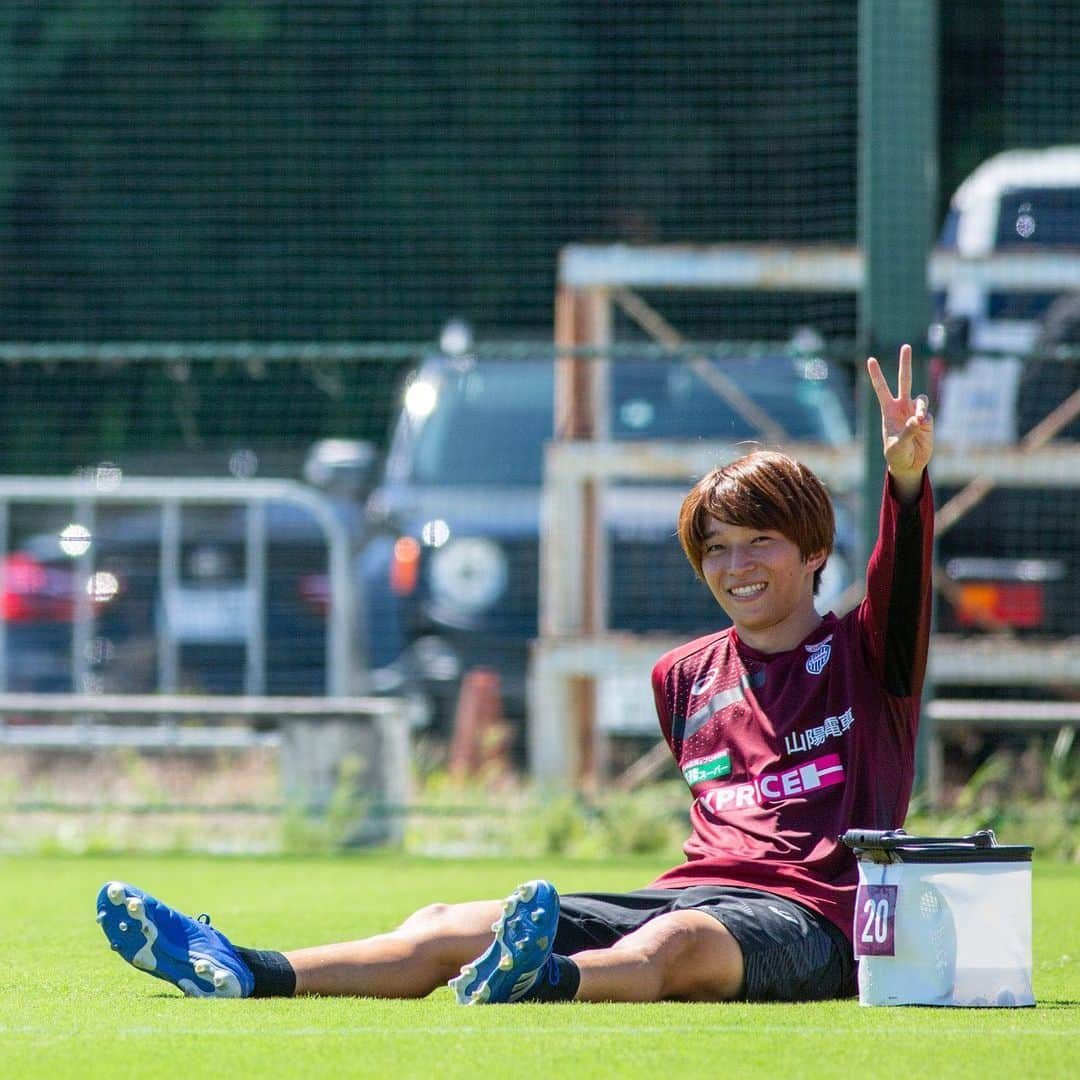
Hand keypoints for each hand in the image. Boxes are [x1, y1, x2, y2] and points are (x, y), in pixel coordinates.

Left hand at [866, 343, 933, 499]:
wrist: (909, 464)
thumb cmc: (896, 455)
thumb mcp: (896, 446)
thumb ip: (907, 432)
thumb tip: (918, 419)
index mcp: (888, 411)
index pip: (881, 389)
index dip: (876, 374)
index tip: (870, 359)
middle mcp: (902, 407)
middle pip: (904, 381)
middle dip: (904, 364)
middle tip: (906, 346)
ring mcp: (915, 412)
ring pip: (921, 398)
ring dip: (920, 407)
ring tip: (918, 421)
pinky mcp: (927, 420)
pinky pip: (927, 414)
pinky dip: (925, 419)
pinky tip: (922, 429)